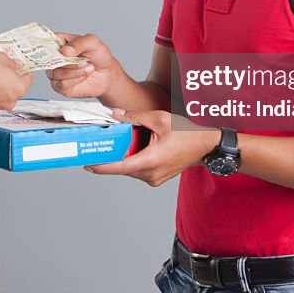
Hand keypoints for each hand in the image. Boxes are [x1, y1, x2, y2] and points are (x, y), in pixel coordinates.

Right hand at [0, 51, 32, 109]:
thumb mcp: (0, 57)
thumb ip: (10, 61)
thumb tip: (12, 64)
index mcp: (19, 88)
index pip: (28, 78)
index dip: (23, 67)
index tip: (19, 62)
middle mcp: (11, 99)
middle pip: (12, 80)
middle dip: (4, 66)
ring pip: (0, 83)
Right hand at [45, 33, 121, 98]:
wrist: (108, 74)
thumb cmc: (99, 56)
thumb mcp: (93, 42)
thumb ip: (79, 42)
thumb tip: (64, 51)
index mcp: (59, 43)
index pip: (45, 42)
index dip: (46, 46)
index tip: (56, 49)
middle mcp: (55, 58)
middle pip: (48, 60)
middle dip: (67, 62)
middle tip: (83, 61)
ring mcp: (56, 73)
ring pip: (55, 73)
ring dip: (74, 71)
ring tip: (87, 67)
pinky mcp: (60, 86)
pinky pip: (61, 84)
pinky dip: (75, 80)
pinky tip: (84, 76)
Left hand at [85, 109, 219, 186]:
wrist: (206, 146)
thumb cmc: (187, 133)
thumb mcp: (159, 118)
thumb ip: (134, 117)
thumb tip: (114, 114)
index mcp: (151, 160)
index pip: (119, 167)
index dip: (101, 166)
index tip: (87, 163)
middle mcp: (151, 174)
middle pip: (122, 167)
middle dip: (112, 155)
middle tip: (101, 143)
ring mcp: (154, 178)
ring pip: (130, 169)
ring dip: (124, 156)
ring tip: (120, 141)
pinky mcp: (157, 178)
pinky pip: (138, 170)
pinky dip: (133, 159)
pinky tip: (135, 146)